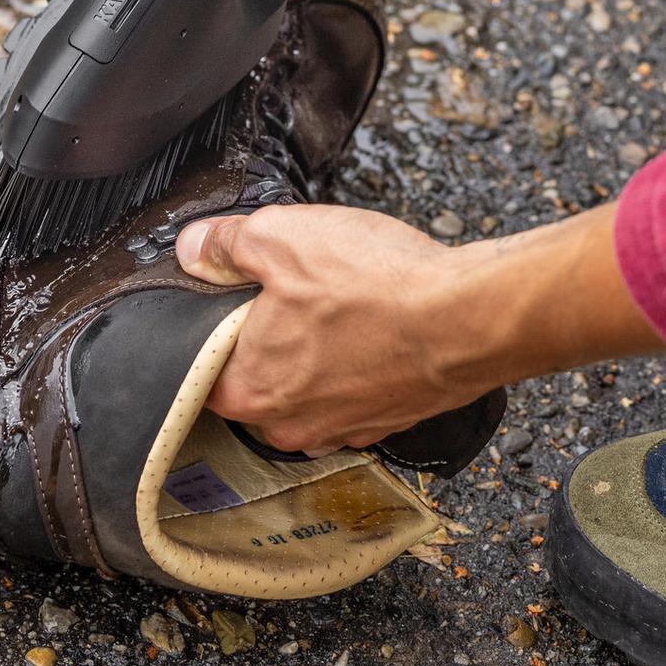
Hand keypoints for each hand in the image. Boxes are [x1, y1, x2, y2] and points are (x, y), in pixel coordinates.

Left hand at [176, 200, 663, 451]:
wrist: (470, 318)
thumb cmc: (379, 285)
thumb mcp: (281, 237)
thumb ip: (224, 244)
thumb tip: (195, 249)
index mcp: (250, 391)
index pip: (199, 372)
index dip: (210, 328)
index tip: (229, 298)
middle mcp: (292, 426)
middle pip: (255, 379)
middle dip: (265, 338)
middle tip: (288, 291)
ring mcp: (344, 429)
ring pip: (307, 386)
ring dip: (316, 351)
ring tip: (340, 303)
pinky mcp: (388, 419)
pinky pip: (354, 389)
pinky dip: (359, 361)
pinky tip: (375, 323)